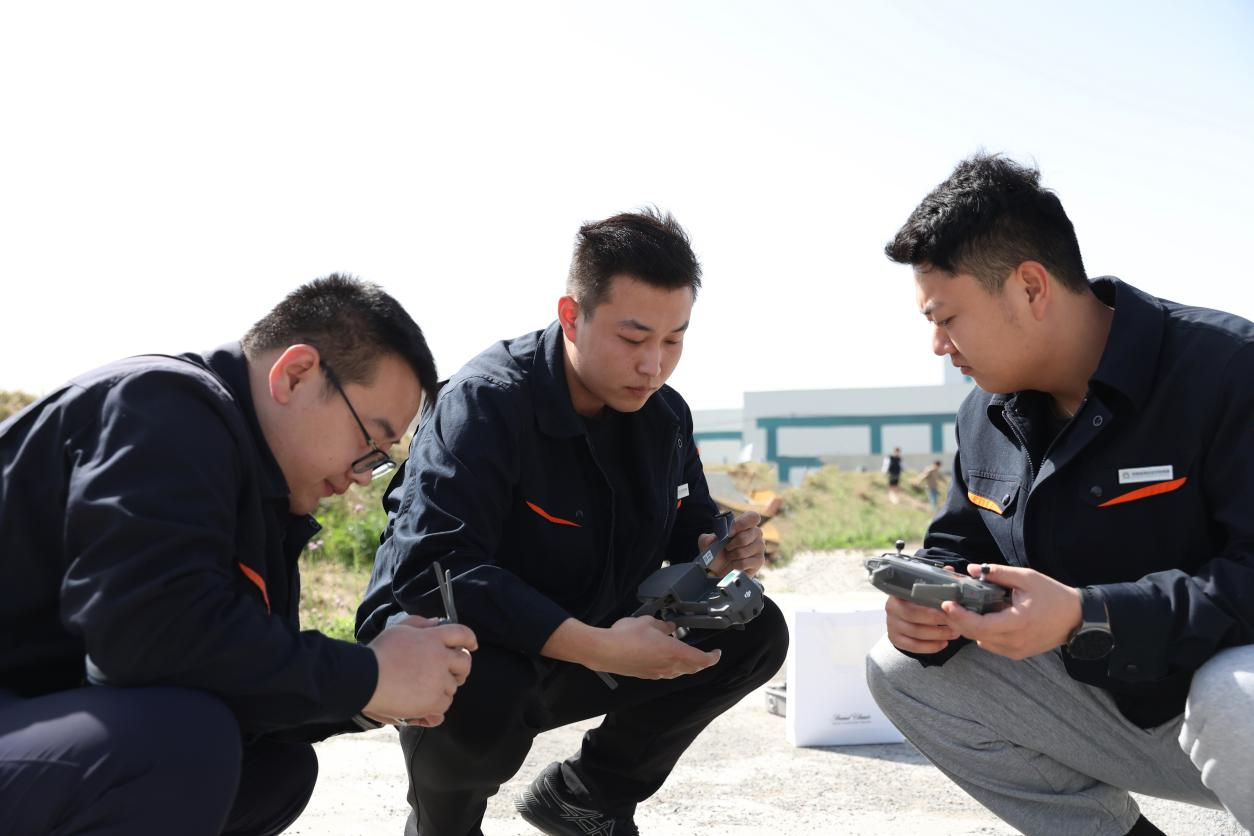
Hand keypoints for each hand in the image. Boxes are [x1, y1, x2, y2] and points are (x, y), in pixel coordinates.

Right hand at [362, 616, 476, 727]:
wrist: (365, 678)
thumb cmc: (378, 654)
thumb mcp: (398, 629)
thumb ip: (419, 624)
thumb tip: (436, 622)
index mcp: (433, 638)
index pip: (462, 633)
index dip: (470, 639)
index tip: (472, 645)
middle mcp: (440, 658)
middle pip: (465, 662)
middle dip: (461, 668)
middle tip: (452, 673)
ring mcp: (438, 681)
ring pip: (453, 687)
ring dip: (443, 689)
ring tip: (424, 691)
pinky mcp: (433, 701)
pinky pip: (443, 707)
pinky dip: (435, 709)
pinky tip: (423, 706)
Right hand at [594, 616, 721, 679]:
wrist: (605, 651)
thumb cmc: (626, 637)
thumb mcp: (648, 622)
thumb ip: (662, 625)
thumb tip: (669, 628)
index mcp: (674, 652)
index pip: (702, 660)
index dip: (713, 657)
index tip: (717, 653)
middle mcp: (668, 666)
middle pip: (692, 668)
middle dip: (701, 662)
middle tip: (705, 655)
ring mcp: (656, 673)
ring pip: (679, 672)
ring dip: (686, 666)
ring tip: (684, 655)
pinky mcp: (645, 675)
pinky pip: (664, 673)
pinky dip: (670, 667)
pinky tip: (664, 659)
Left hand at [702, 511, 764, 577]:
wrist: (719, 569)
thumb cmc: (716, 551)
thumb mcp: (707, 542)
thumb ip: (708, 538)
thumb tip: (714, 538)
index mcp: (746, 524)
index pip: (753, 517)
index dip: (740, 524)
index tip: (728, 533)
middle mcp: (756, 533)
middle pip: (744, 537)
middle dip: (730, 545)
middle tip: (726, 548)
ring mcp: (759, 547)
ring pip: (743, 551)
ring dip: (732, 556)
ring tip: (730, 556)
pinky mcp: (759, 561)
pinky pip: (744, 563)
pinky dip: (735, 565)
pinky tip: (734, 564)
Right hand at [884, 595, 959, 653]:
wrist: (911, 613)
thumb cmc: (922, 599)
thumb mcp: (927, 589)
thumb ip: (938, 588)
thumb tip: (955, 586)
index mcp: (899, 592)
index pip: (913, 598)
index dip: (931, 604)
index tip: (950, 609)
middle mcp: (892, 608)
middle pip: (914, 616)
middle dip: (937, 621)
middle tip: (955, 622)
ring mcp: (892, 625)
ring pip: (916, 633)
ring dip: (938, 634)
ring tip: (954, 633)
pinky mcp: (896, 639)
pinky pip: (913, 646)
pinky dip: (930, 647)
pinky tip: (943, 643)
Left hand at [938, 564, 1082, 659]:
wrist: (1076, 618)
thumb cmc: (1053, 595)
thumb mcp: (1026, 578)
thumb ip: (998, 573)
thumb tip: (971, 569)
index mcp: (1017, 622)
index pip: (978, 625)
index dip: (959, 616)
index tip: (947, 603)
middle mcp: (1014, 641)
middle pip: (974, 634)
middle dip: (958, 620)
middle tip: (949, 604)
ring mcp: (1016, 650)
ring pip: (980, 640)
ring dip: (970, 627)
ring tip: (967, 609)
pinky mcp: (1017, 654)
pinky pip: (991, 644)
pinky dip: (983, 632)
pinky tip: (986, 617)